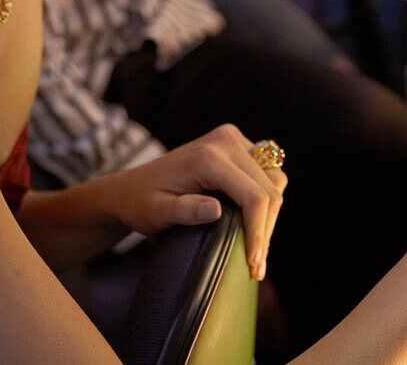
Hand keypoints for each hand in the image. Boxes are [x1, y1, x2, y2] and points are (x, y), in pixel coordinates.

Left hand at [108, 124, 286, 280]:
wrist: (132, 186)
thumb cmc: (141, 203)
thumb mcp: (157, 213)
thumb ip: (185, 211)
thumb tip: (217, 211)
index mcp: (208, 156)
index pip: (253, 195)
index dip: (259, 231)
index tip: (254, 264)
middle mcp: (226, 140)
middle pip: (269, 188)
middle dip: (267, 229)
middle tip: (257, 267)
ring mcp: (233, 139)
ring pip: (275, 177)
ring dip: (271, 214)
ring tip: (257, 249)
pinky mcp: (237, 145)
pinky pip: (267, 171)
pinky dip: (267, 197)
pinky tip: (255, 224)